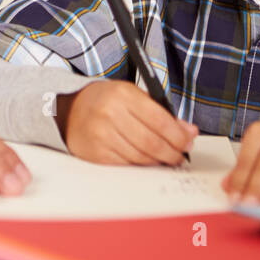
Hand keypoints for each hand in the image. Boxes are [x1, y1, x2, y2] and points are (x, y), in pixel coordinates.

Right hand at [56, 81, 198, 164]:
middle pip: (152, 142)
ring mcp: (101, 135)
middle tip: (180, 156)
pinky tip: (147, 161)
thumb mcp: (133, 96)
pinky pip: (126, 165)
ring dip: (158, 161)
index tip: (188, 142)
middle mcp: (110, 114)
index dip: (178, 136)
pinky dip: (141, 165)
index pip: (160, 121)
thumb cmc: (107, 101)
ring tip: (167, 159)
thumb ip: (161, 112)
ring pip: (141, 157)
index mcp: (123, 94)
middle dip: (172, 152)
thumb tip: (189, 132)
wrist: (69, 110)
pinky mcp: (96, 154)